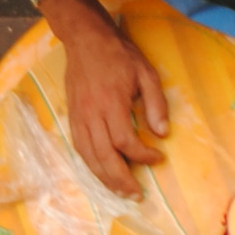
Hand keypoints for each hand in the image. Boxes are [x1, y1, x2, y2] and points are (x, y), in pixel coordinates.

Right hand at [54, 12, 166, 195]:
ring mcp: (79, 117)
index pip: (125, 141)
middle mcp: (92, 114)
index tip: (158, 158)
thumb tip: (162, 133)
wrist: (85, 40)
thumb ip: (156, 103)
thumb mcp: (146, 73)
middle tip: (137, 194)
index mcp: (112, 103)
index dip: (142, 156)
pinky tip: (102, 173)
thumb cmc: (119, 55)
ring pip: (89, 156)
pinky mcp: (72, 118)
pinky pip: (79, 148)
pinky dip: (90, 165)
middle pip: (104, 156)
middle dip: (121, 180)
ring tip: (120, 192)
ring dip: (104, 179)